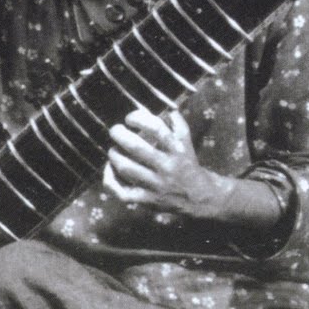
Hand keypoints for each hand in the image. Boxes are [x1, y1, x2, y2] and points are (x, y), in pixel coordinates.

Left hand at [103, 108, 236, 219]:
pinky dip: (111, 182)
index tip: (129, 118)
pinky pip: (124, 192)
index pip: (157, 129)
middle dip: (120, 135)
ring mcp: (156, 184)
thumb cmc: (187, 164)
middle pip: (137, 148)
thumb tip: (167, 108)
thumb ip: (178, 124)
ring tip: (113, 149)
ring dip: (114, 155)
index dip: (139, 119)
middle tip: (115, 130)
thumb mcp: (187, 142)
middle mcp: (166, 166)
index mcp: (176, 150)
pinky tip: (109, 170)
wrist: (199, 197)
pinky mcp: (148, 199)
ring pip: (127, 168)